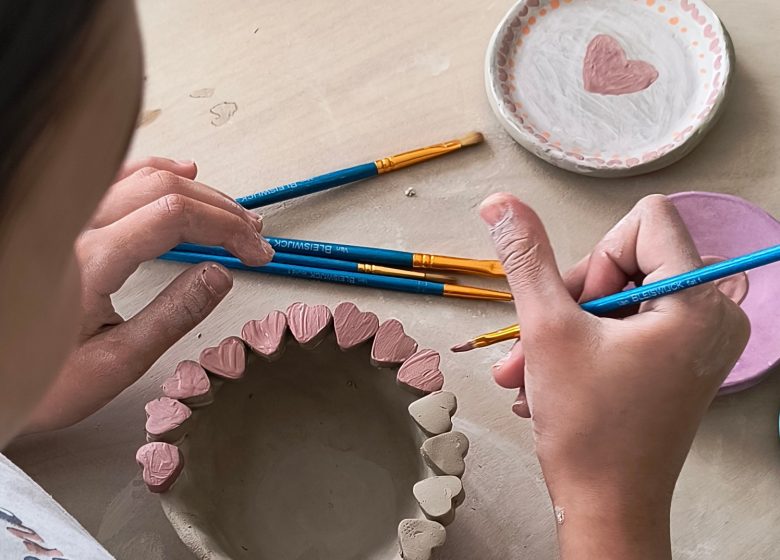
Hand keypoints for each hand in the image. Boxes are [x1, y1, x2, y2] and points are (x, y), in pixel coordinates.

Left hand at [24, 158, 273, 432]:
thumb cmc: (40, 379)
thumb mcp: (115, 362)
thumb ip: (173, 315)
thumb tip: (221, 275)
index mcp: (91, 262)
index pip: (174, 217)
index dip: (225, 228)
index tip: (255, 252)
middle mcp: (75, 229)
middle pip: (163, 189)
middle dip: (220, 209)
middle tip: (253, 238)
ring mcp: (67, 220)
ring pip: (141, 176)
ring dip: (197, 191)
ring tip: (232, 214)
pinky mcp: (65, 224)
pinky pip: (115, 177)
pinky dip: (155, 171)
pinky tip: (182, 173)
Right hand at [480, 193, 748, 559]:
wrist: (607, 509)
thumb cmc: (588, 428)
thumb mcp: (546, 330)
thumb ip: (526, 259)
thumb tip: (501, 204)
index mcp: (697, 301)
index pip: (646, 220)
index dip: (598, 256)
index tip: (578, 307)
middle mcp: (712, 315)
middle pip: (630, 258)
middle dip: (574, 298)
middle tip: (545, 342)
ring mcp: (700, 341)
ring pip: (620, 293)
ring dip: (566, 327)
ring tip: (530, 370)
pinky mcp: (682, 361)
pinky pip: (629, 323)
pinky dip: (586, 345)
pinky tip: (549, 381)